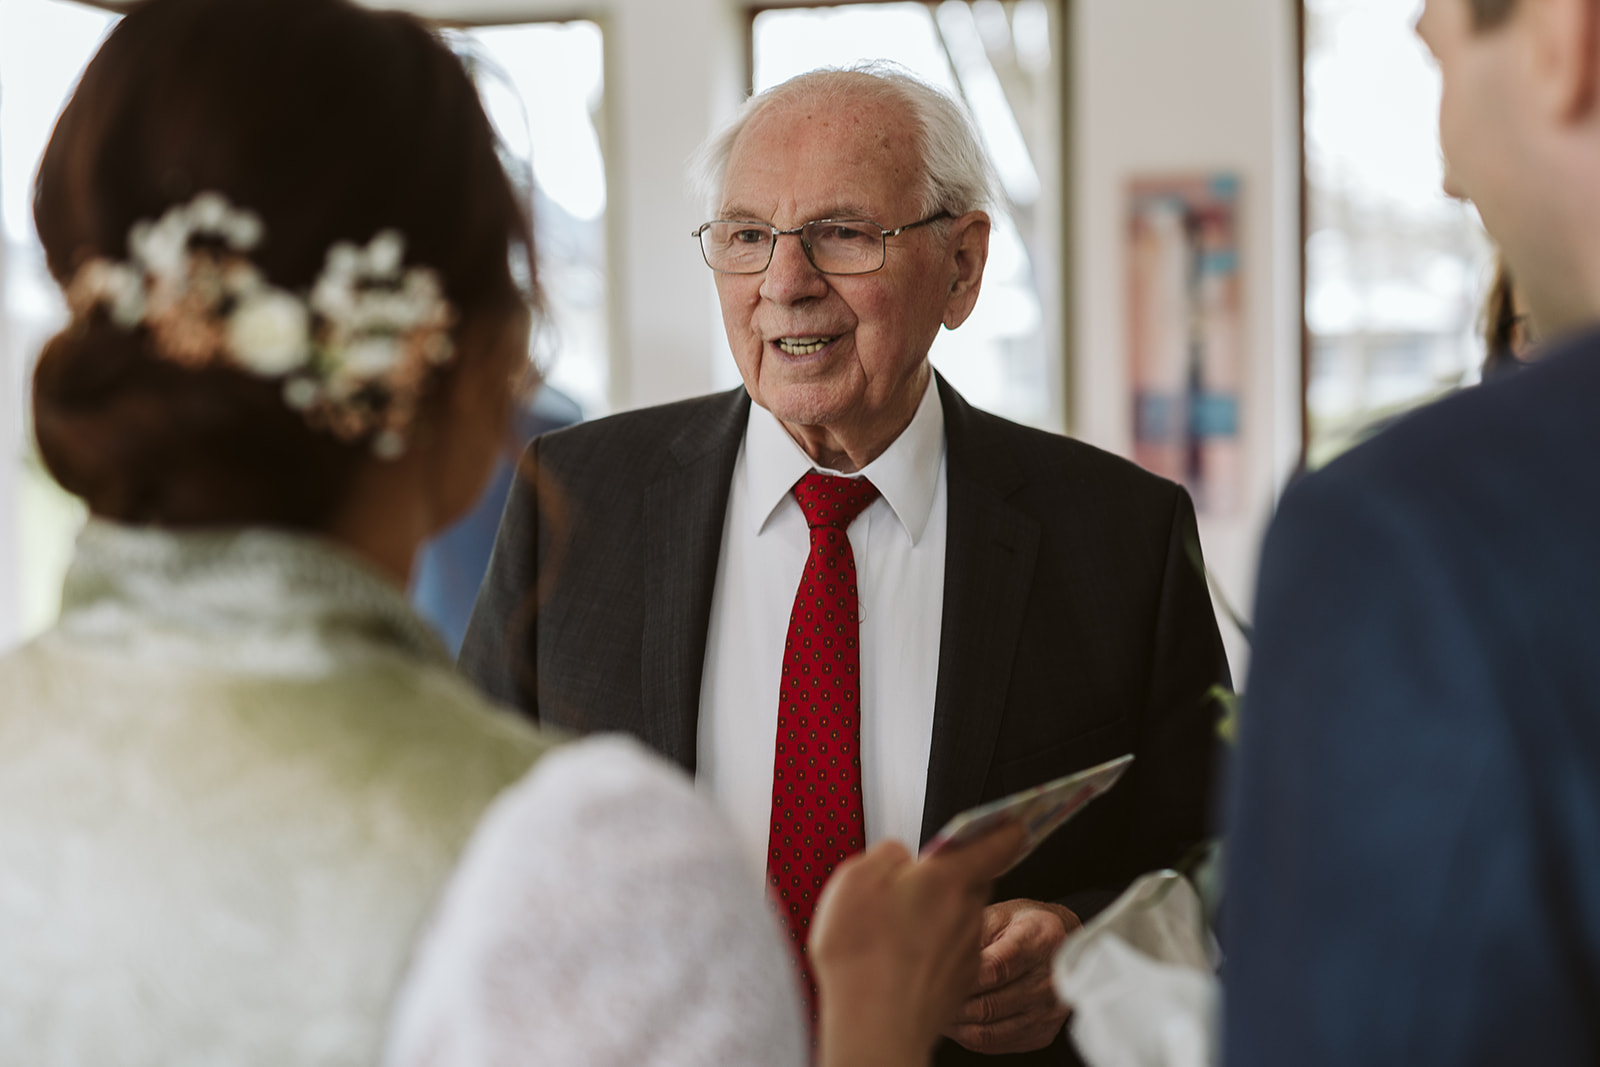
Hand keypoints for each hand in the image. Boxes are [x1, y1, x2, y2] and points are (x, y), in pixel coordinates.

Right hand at [809, 824, 1024, 1066]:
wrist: (874, 1026)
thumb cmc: (863, 955)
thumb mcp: (856, 879)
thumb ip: (886, 856)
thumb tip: (899, 858)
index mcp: (948, 878)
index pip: (995, 843)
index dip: (1004, 828)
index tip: (1012, 821)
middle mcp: (967, 913)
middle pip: (971, 883)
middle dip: (949, 881)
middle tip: (911, 886)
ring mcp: (966, 951)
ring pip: (958, 921)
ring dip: (937, 920)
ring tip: (893, 932)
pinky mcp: (959, 984)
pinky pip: (950, 955)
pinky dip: (932, 954)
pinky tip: (899, 962)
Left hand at [943, 898, 1081, 1054]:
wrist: (1063, 944)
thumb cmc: (1025, 926)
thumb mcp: (1000, 913)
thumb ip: (973, 932)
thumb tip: (939, 953)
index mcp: (1040, 939)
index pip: (994, 968)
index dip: (961, 977)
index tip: (934, 976)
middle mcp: (1050, 979)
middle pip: (990, 1004)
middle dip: (953, 1004)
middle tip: (923, 998)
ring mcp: (1048, 1011)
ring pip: (990, 1029)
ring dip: (957, 1024)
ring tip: (934, 1010)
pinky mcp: (1042, 1032)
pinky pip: (997, 1043)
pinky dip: (969, 1035)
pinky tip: (954, 1022)